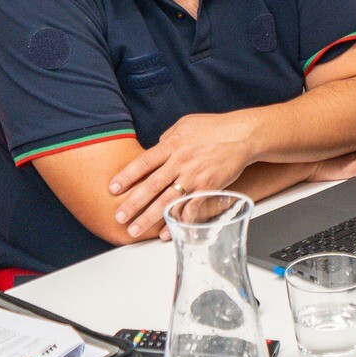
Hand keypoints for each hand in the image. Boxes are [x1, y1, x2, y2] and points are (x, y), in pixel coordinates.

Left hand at [108, 112, 259, 239]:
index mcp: (172, 145)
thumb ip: (167, 138)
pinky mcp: (208, 188)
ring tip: (134, 230)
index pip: (143, 162)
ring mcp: (194, 177)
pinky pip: (190, 209)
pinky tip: (167, 232)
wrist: (243, 135)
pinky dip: (178, 222)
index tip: (112, 189)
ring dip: (149, 218)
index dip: (126, 176)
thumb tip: (155, 148)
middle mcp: (180, 162)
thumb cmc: (215, 128)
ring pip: (167, 201)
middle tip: (118, 217)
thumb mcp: (185, 124)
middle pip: (151, 186)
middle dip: (132, 204)